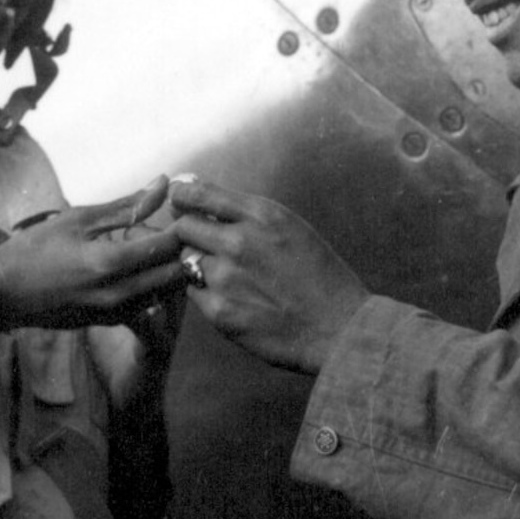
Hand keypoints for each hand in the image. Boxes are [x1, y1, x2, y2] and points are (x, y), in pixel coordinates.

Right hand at [0, 180, 185, 336]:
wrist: (2, 294)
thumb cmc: (36, 249)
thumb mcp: (79, 219)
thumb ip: (126, 206)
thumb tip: (163, 183)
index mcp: (111, 263)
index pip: (169, 247)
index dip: (180, 228)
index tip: (175, 214)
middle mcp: (119, 294)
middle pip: (175, 274)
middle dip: (178, 252)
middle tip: (166, 232)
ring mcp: (115, 313)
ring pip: (165, 293)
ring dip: (167, 271)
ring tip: (150, 250)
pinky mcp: (108, 323)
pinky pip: (146, 305)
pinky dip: (151, 286)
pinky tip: (132, 269)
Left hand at [167, 177, 368, 375]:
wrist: (340, 328)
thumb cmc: (319, 275)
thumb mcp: (291, 227)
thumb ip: (247, 213)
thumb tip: (199, 190)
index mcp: (261, 215)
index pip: (198, 194)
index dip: (182, 196)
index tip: (179, 200)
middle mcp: (239, 241)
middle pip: (183, 226)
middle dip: (187, 232)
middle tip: (200, 242)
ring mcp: (226, 278)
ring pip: (187, 261)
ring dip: (197, 264)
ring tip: (228, 275)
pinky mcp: (219, 311)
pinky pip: (194, 293)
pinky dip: (205, 292)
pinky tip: (233, 298)